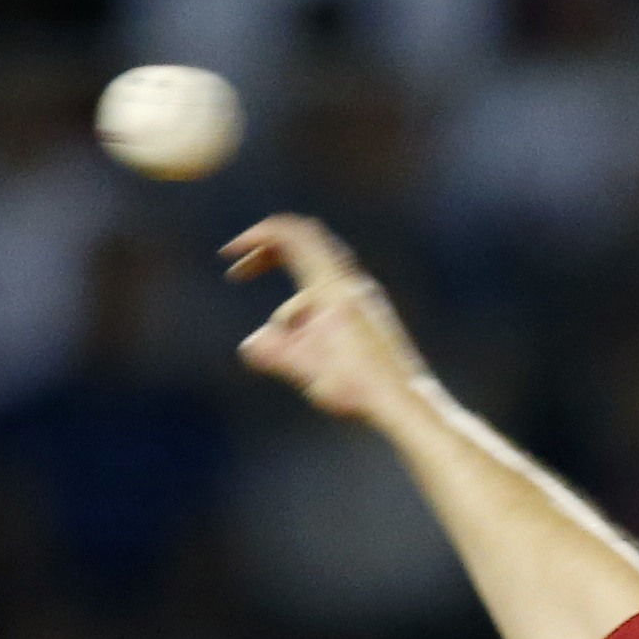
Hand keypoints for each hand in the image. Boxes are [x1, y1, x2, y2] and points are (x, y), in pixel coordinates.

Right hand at [225, 215, 430, 425]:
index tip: (229, 256)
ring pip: (314, 275)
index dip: (255, 237)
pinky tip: (310, 348)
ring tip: (290, 351)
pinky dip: (306, 308)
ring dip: (288, 301)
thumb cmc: (360, 388)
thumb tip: (250, 346)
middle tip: (239, 273)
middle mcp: (352, 282)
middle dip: (266, 255)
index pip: (290, 234)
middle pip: (302, 242)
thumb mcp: (306, 370)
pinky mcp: (371, 313)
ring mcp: (365, 296)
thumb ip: (273, 352)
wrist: (408, 404)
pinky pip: (329, 292)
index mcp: (333, 286)